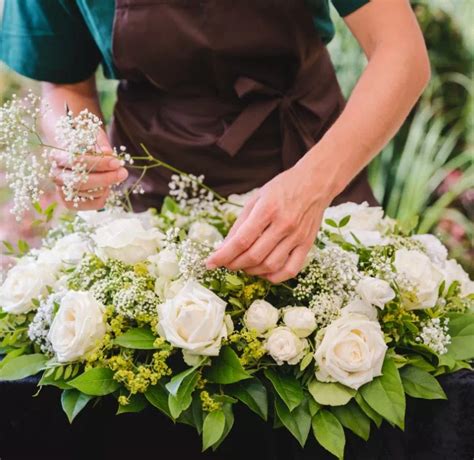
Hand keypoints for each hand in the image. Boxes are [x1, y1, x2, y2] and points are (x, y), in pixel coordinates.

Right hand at [51, 132, 128, 210]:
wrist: (70, 156)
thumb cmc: (83, 143)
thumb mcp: (90, 135)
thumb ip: (99, 142)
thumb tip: (108, 152)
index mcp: (57, 157)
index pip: (77, 162)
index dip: (99, 163)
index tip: (116, 162)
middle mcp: (56, 175)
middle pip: (81, 182)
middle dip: (106, 178)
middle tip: (123, 172)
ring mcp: (62, 191)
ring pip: (89, 193)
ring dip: (106, 186)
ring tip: (113, 175)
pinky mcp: (71, 203)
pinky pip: (93, 204)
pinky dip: (104, 196)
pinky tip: (106, 186)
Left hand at [206, 162, 334, 282]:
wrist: (315, 183)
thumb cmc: (283, 188)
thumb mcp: (256, 198)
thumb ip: (240, 223)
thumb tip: (224, 247)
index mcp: (267, 209)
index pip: (241, 240)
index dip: (223, 255)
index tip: (210, 263)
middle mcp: (283, 224)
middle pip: (254, 256)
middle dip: (234, 264)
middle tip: (226, 264)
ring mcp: (297, 237)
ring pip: (270, 266)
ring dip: (251, 271)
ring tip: (243, 266)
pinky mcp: (307, 245)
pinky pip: (290, 270)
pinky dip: (274, 277)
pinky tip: (264, 272)